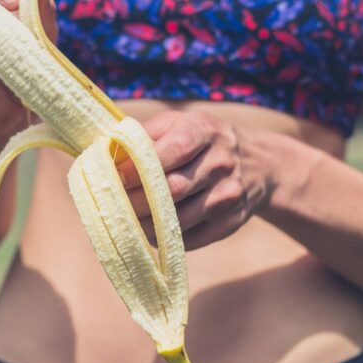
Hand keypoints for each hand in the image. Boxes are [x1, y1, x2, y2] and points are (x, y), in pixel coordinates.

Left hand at [117, 110, 273, 250]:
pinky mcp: (232, 221)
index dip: (138, 167)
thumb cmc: (201, 141)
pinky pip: (193, 238)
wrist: (258, 163)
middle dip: (136, 200)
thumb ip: (143, 135)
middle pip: (172, 189)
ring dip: (147, 224)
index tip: (112, 178)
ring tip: (126, 221)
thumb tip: (105, 153)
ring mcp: (229, 194)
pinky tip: (151, 232)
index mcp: (204, 130)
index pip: (171, 150)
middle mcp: (221, 161)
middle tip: (111, 206)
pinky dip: (166, 239)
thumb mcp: (178, 123)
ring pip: (180, 218)